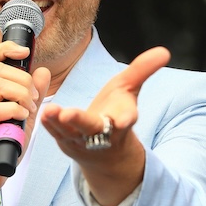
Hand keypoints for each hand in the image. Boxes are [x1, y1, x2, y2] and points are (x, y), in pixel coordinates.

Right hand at [0, 40, 52, 198]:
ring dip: (21, 94)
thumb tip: (43, 71)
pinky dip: (14, 110)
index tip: (25, 53)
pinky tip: (23, 118)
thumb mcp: (24, 117)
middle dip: (23, 79)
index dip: (7, 48)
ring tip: (29, 110)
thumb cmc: (2, 146)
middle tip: (34, 99)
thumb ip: (33, 95)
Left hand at [40, 46, 169, 205]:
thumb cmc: (117, 113)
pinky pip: (56, 135)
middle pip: (92, 129)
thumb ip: (143, 70)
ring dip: (58, 124)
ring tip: (49, 111)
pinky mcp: (66, 144)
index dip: (124, 119)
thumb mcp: (129, 90)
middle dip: (80, 122)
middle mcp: (102, 134)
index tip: (124, 119)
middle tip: (68, 114)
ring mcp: (82, 142)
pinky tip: (41, 112)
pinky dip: (48, 126)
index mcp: (121, 122)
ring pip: (69, 133)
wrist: (107, 154)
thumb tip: (165, 51)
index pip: (125, 121)